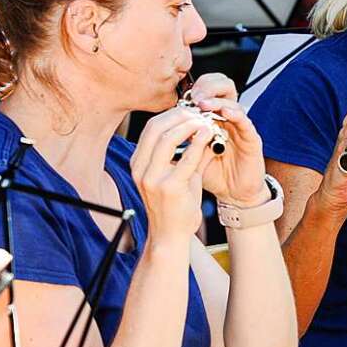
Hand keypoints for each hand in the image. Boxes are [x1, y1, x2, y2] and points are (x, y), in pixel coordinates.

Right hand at [131, 107, 216, 241]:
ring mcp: (152, 178)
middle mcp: (140, 169)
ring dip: (189, 125)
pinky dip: (198, 142)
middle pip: (156, 128)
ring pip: (168, 139)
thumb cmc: (175, 204)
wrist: (171, 235)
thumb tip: (205, 127)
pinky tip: (208, 134)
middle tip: (199, 112)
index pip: (151, 128)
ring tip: (205, 121)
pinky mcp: (168, 188)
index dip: (171, 115)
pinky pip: (185, 158)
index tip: (190, 110)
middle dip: (179, 116)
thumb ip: (189, 152)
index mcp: (138, 163)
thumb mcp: (179, 173)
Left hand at [187, 72, 268, 206]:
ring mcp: (240, 128)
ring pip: (233, 102)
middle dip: (207, 88)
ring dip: (217, 101)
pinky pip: (245, 122)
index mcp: (211, 119)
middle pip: (222, 88)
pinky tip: (225, 114)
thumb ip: (178, 142)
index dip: (195, 89)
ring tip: (203, 104)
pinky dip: (236, 115)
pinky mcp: (252, 139)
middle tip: (193, 96)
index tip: (180, 97)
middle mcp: (227, 119)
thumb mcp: (189, 156)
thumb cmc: (211, 175)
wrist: (233, 194)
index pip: (207, 91)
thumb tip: (156, 131)